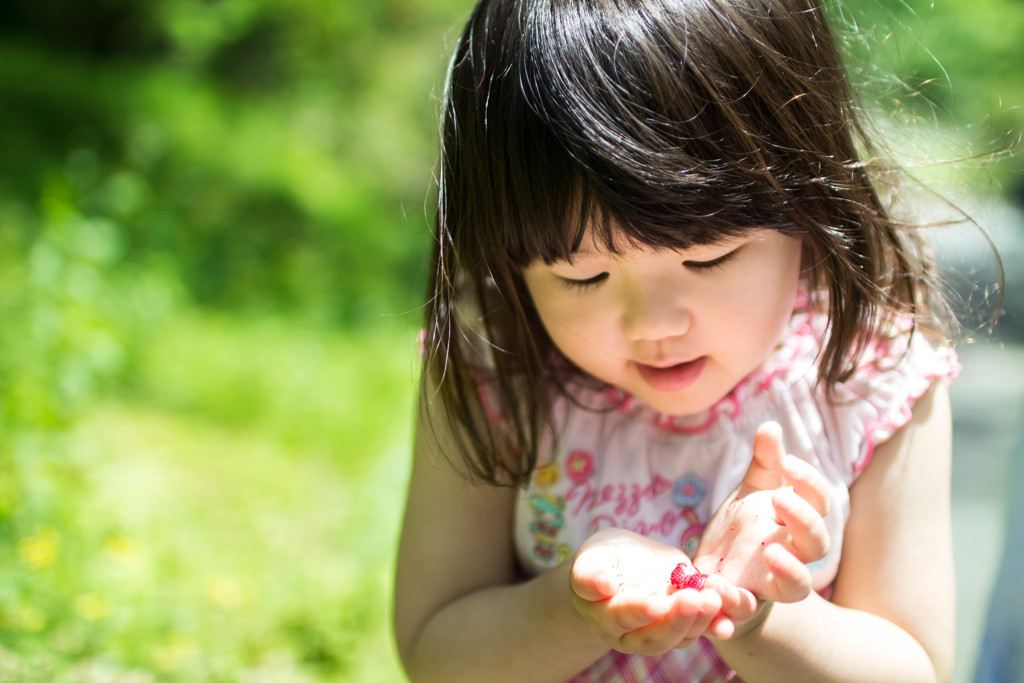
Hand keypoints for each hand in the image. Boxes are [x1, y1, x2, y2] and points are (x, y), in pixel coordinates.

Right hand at [569, 528, 756, 653]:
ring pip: (681, 636)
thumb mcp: (591, 557)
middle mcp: (632, 634)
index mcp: (605, 616)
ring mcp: (660, 632)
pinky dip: (717, 622)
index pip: (622, 617)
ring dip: (702, 620)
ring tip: (716, 598)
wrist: (623, 564)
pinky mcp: (684, 623)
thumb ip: (589, 574)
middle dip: (678, 620)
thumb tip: (603, 586)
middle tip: (697, 599)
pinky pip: (702, 627)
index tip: (657, 603)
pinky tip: (731, 614)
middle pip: (655, 638)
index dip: (639, 611)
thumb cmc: (602, 558)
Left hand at [695, 422, 830, 606]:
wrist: (721, 570)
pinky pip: (746, 609)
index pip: (818, 502)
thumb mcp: (749, 492)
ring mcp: (771, 582)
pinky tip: (719, 589)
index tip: (789, 463)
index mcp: (795, 522)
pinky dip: (736, 604)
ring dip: (790, 571)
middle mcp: (792, 554)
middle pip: (817, 544)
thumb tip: (771, 425)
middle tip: (781, 499)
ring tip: (771, 553)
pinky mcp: (743, 603)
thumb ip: (763, 463)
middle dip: (804, 521)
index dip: (809, 482)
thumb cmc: (745, 527)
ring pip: (798, 586)